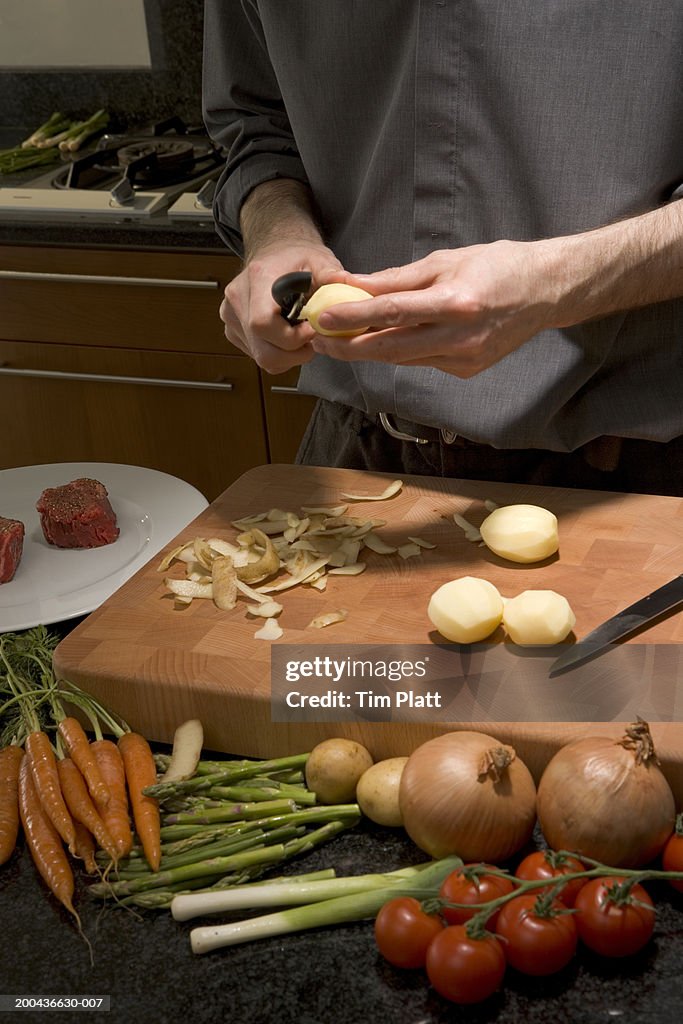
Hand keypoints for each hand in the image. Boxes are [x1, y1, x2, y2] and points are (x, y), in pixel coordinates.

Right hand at [220, 242, 343, 373]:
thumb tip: (353, 286)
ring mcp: (231, 316)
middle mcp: (238, 299)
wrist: (275, 251)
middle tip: (313, 340)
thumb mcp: (320, 260)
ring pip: (261, 357)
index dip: (290, 337)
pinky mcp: (233, 328)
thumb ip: (334, 276)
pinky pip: (257, 354)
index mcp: (258, 279)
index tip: (311, 330)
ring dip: (288, 356)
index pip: (263, 323)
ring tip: (303, 336)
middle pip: (263, 350)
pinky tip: (288, 335)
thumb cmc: (296, 257)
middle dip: (295, 354)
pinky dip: (278, 353)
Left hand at [308, 241, 554, 377]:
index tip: (323, 320)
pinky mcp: (467, 370)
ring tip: (342, 338)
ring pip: (404, 359)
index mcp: (456, 303)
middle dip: (350, 347)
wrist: (546, 291)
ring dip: (370, 350)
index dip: (354, 318)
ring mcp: (465, 359)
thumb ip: (398, 279)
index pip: (393, 313)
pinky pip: (423, 361)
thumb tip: (355, 285)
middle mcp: (460, 337)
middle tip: (319, 341)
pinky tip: (390, 339)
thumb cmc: (498, 266)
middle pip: (391, 349)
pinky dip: (402, 351)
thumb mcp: (446, 260)